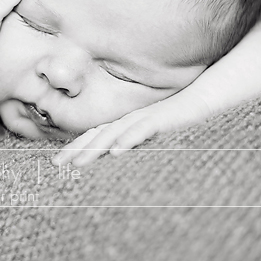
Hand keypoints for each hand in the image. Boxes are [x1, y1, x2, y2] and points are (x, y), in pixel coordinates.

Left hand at [51, 90, 211, 166]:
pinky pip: (143, 129)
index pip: (96, 136)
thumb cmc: (179, 119)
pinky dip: (128, 139)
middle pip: (98, 134)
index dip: (76, 147)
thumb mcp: (153, 136)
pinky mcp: (163, 118)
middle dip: (76, 149)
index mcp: (126, 125)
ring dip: (95, 147)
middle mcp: (130, 121)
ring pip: (115, 133)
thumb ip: (135, 144)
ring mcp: (145, 118)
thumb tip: (116, 161)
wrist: (205, 96)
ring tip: (78, 163)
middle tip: (56, 164)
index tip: (57, 163)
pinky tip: (116, 152)